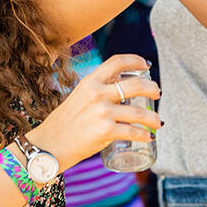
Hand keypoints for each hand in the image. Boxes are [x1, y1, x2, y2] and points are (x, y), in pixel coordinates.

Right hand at [26, 54, 159, 167]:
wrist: (49, 145)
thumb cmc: (64, 124)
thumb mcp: (78, 98)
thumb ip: (95, 92)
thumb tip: (118, 90)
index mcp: (90, 82)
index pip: (117, 62)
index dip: (135, 61)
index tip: (146, 66)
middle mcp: (97, 93)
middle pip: (135, 85)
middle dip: (152, 89)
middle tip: (157, 94)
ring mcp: (102, 112)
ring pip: (139, 112)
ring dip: (153, 118)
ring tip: (157, 122)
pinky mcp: (106, 131)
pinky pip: (133, 132)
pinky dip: (144, 135)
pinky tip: (148, 137)